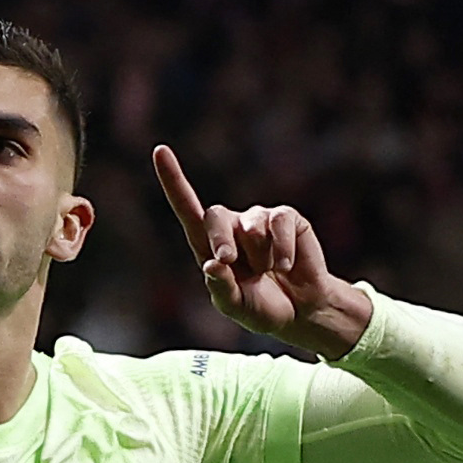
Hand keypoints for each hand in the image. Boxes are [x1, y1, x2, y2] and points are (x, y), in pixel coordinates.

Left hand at [153, 147, 377, 353]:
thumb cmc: (262, 307)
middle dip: (221, 240)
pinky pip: (279, 223)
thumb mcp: (236, 307)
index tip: (160, 151)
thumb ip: (221, 289)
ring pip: (250, 227)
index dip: (174, 180)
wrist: (302, 311)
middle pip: (215, 215)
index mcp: (209, 245)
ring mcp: (258, 219)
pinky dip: (282, 250)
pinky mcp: (286, 218)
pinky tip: (286, 266)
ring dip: (260, 258)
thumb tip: (212, 264)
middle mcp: (231, 226)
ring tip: (269, 272)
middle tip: (230, 261)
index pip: (187, 209)